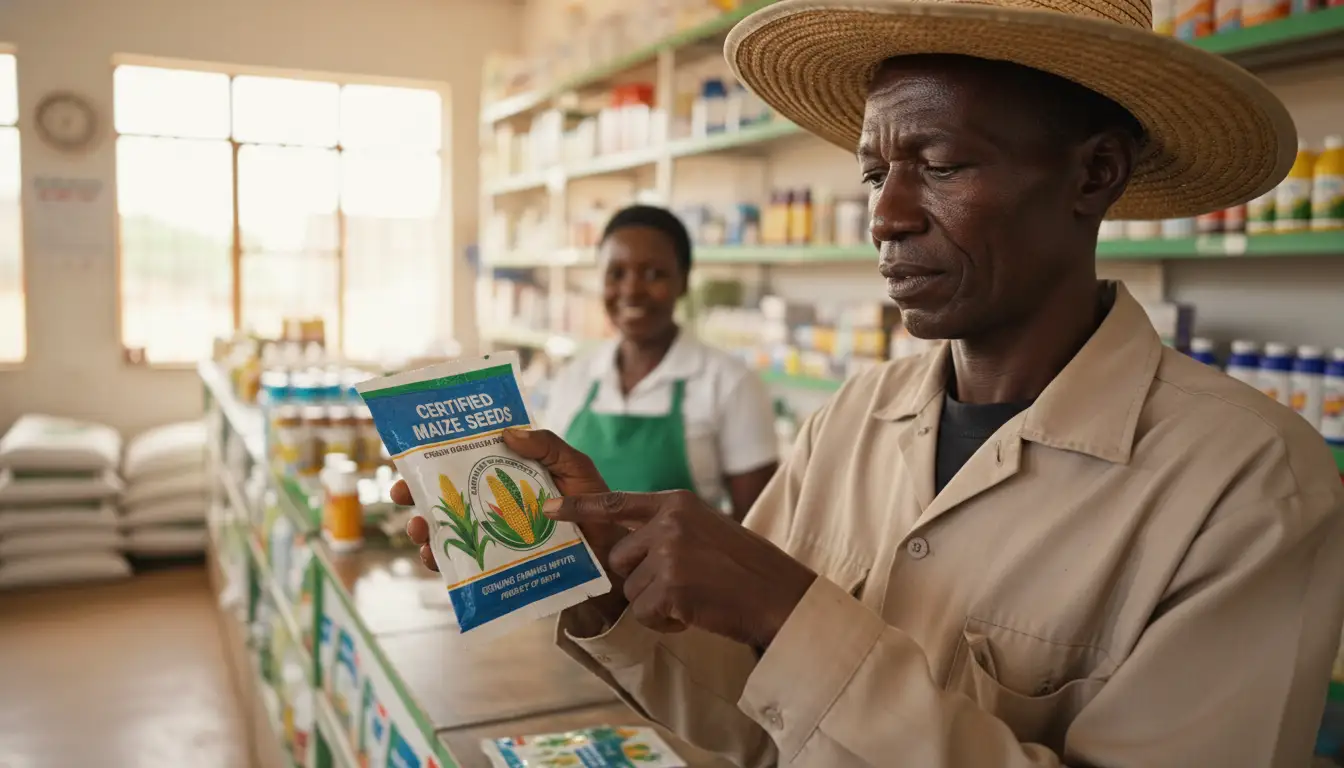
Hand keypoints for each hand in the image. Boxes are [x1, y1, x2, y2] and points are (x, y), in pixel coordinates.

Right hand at [397, 428, 630, 620]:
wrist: (612, 552)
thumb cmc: (595, 504)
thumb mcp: (575, 466)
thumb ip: (547, 445)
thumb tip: (506, 431)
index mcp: (506, 473)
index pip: (463, 460)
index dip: (433, 457)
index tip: (409, 454)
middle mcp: (493, 501)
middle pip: (444, 494)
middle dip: (416, 493)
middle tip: (402, 492)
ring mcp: (492, 532)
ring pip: (446, 527)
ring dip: (424, 526)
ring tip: (419, 527)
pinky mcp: (496, 562)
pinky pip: (461, 561)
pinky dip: (442, 559)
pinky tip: (435, 556)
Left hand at [544, 489, 816, 647]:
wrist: (780, 595)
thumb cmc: (746, 568)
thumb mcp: (707, 529)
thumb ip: (669, 528)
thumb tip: (627, 547)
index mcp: (677, 502)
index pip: (616, 502)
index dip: (578, 508)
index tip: (547, 509)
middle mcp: (669, 521)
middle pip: (619, 557)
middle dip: (640, 578)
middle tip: (681, 585)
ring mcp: (670, 552)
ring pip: (631, 589)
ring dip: (656, 602)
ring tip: (694, 598)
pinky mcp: (671, 585)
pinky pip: (645, 612)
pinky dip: (667, 621)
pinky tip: (695, 613)